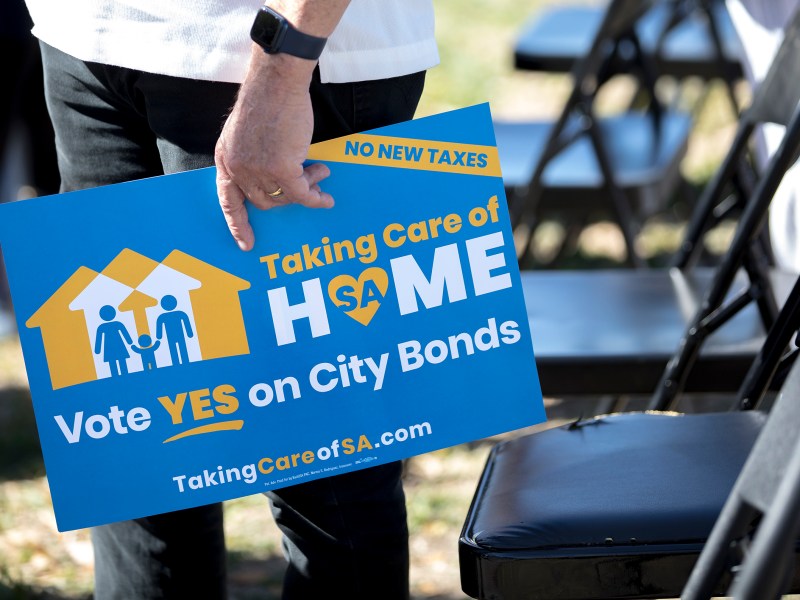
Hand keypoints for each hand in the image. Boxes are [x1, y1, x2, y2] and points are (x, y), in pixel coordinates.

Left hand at [216, 50, 333, 250]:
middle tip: (309, 184)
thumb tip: (278, 181)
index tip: (247, 244)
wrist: (278, 82)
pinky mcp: (281, 169)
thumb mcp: (247, 133)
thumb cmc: (268, 101)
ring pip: (285, 197)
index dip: (238, 224)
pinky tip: (327, 197)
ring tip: (321, 174)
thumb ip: (253, 157)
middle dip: (288, 196)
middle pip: (264, 201)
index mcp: (226, 159)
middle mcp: (238, 168)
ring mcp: (258, 170)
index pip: (228, 200)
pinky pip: (302, 194)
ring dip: (306, 190)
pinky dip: (316, 197)